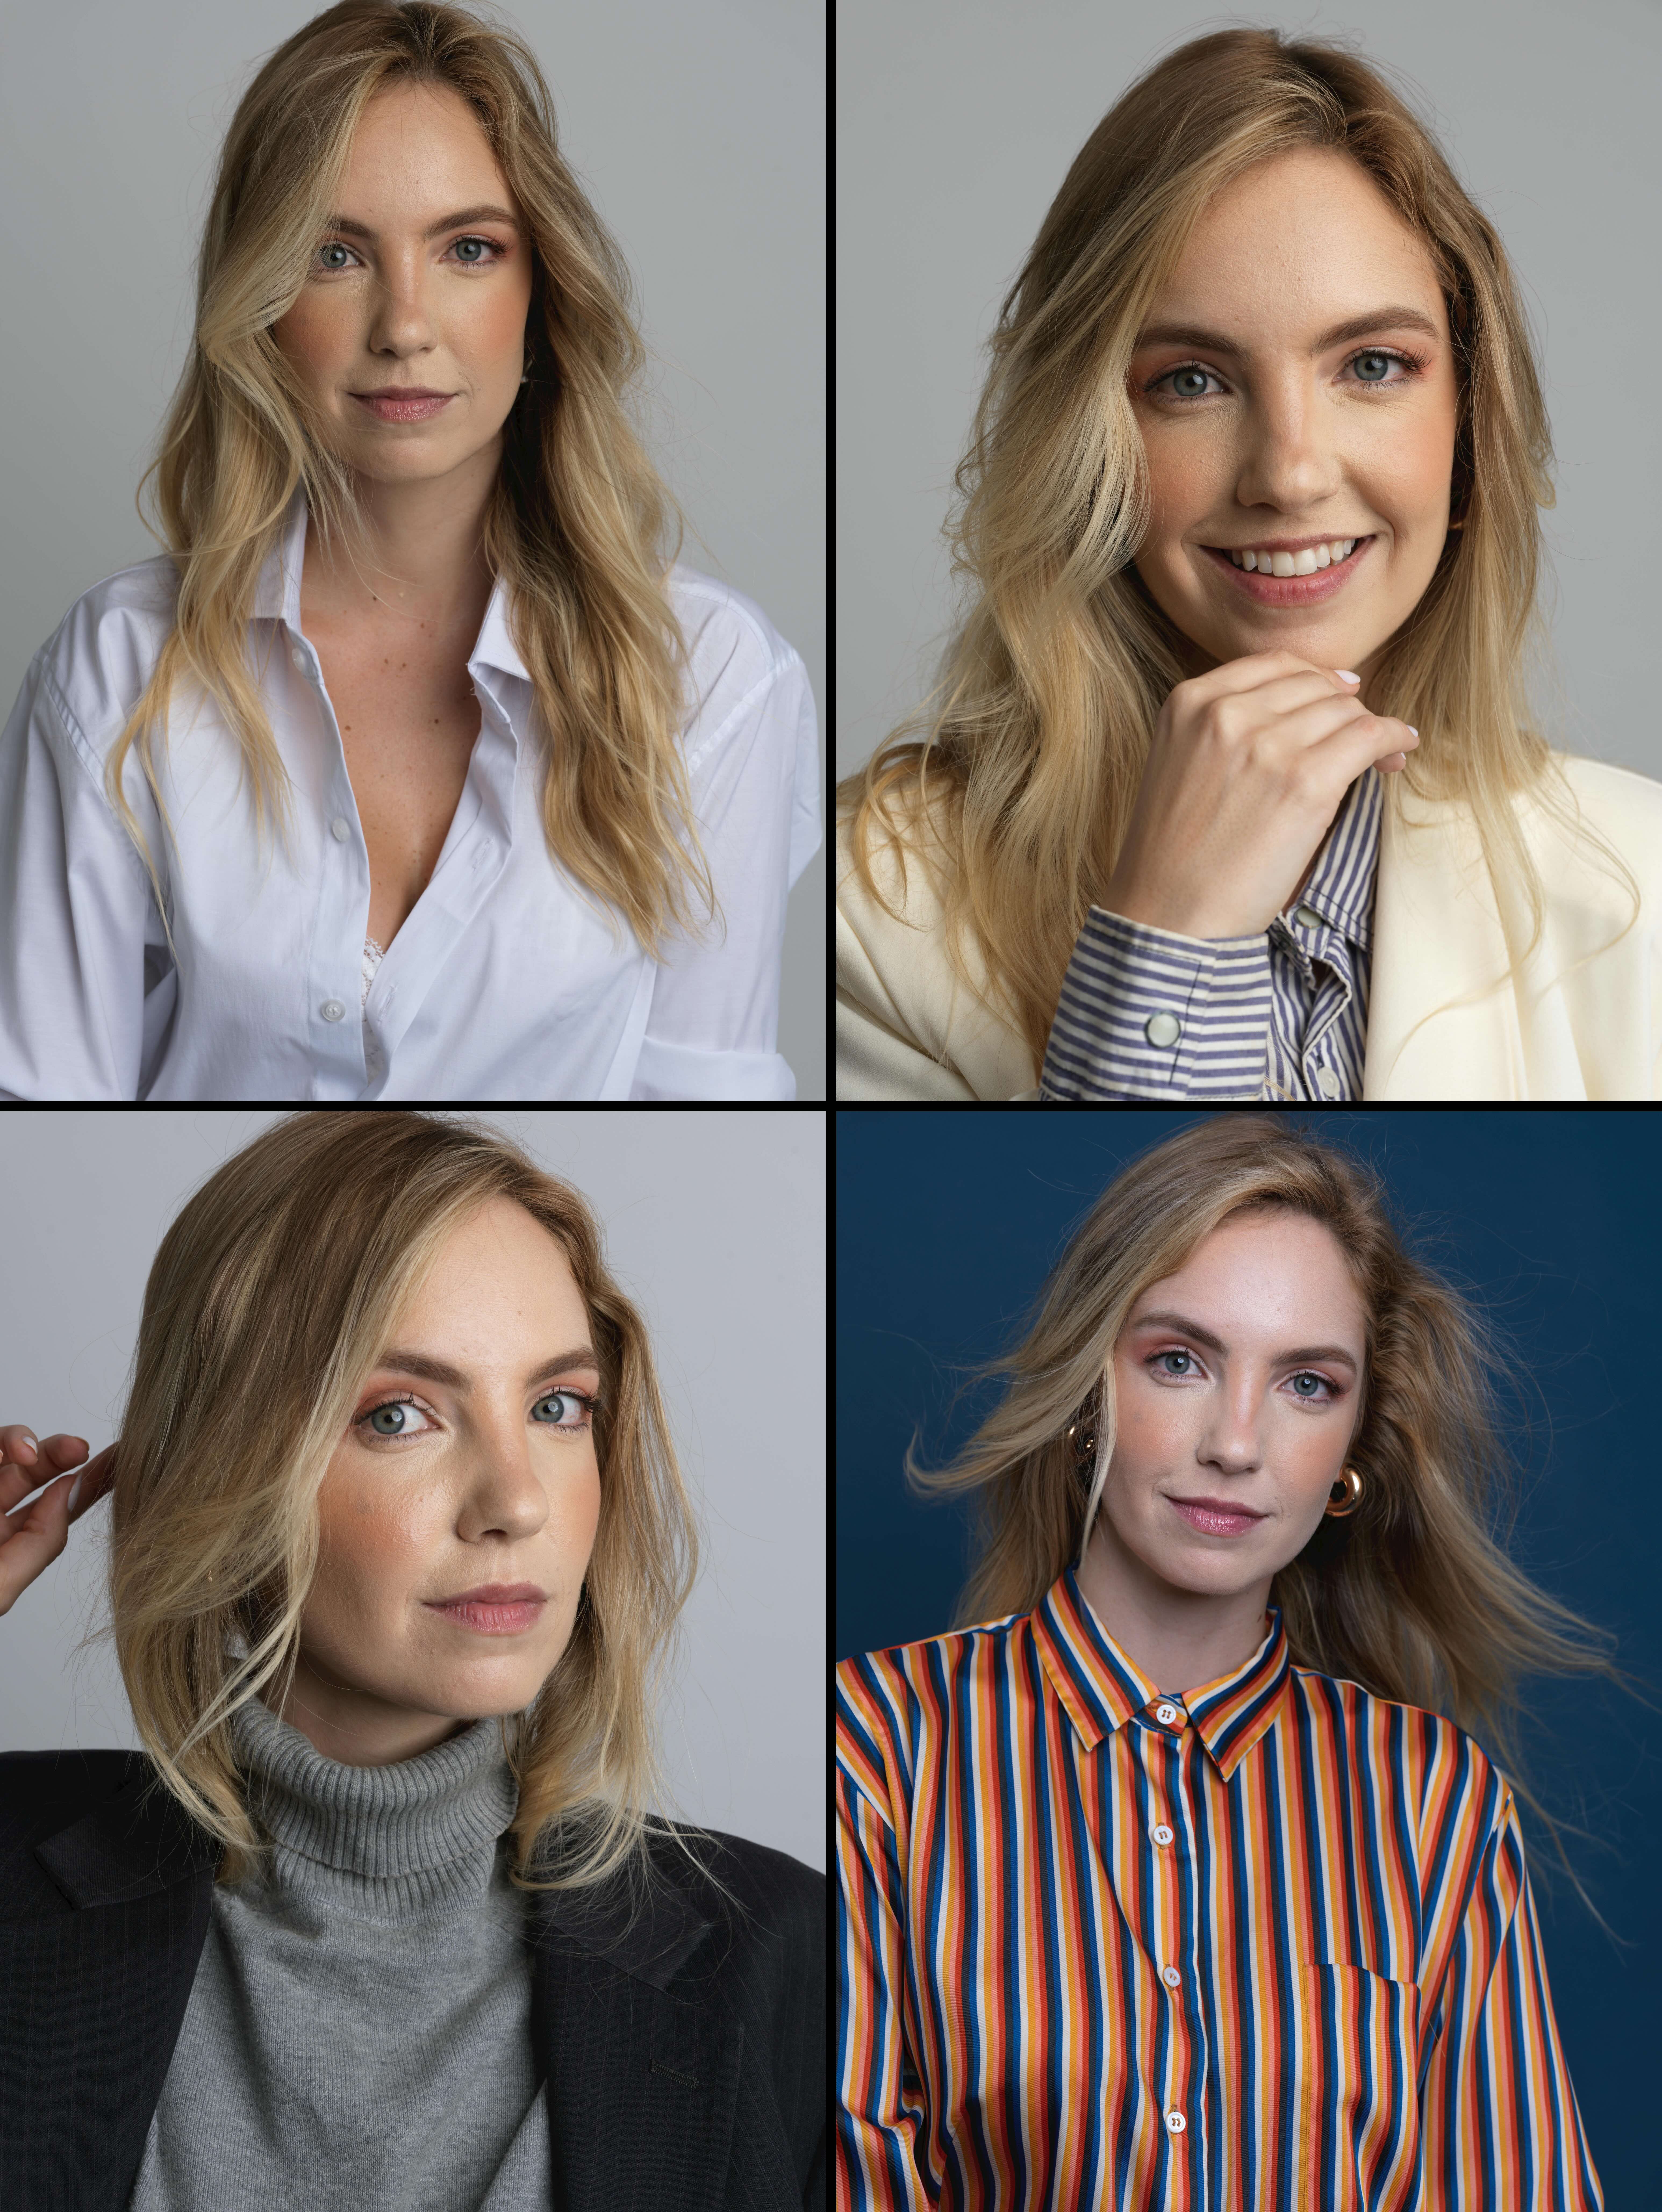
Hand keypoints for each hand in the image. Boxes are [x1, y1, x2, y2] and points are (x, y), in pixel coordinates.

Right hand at [0, 1426, 113, 1616]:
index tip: (127, 1459)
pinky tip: (5, 1449)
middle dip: (56, 1453)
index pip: (54, 1508)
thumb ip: (37, 1545)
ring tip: (23, 1451)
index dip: (90, 1481)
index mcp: (0, 1548)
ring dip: (16, 1440)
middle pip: (25, 1473)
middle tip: (78, 1448)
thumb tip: (69, 1495)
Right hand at [1101, 649, 1418, 940]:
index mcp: (1188, 702)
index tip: (1338, 695)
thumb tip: (1302, 709)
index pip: (1273, 665)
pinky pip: (1369, 738)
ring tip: (1382, 754)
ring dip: (1372, 728)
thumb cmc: (1174, 856)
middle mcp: (1226, 713)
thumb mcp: (1180, 766)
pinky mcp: (1305, 783)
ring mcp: (1266, 745)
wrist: (1166, 917)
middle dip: (1346, 707)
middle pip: (1314, 686)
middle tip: (1364, 736)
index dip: (1315, 679)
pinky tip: (1398, 751)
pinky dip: (1393, 738)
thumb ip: (1223, 729)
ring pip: (1346, 710)